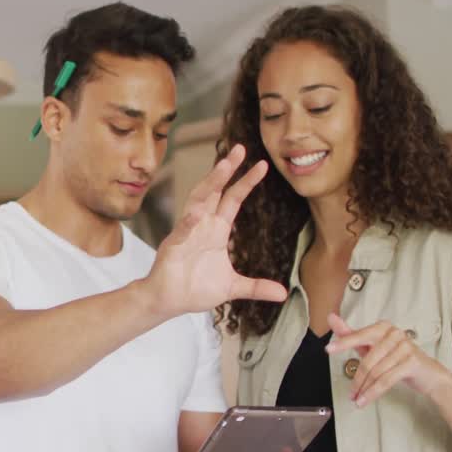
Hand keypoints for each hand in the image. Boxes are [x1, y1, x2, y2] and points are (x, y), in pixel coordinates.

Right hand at [145, 144, 287, 318]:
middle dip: (226, 170)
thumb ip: (256, 287)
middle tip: (240, 149)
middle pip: (215, 190)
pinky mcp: (173, 246)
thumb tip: (283, 293)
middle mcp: (202, 225)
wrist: (168, 302)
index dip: (246, 182)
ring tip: (223, 167)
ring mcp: (187, 233)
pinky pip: (182, 230)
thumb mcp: (232, 287)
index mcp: (216, 230)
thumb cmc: (195, 289)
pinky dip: (189, 222)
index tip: (263, 165)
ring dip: (210, 183)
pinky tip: (197, 213)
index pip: (233, 199)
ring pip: (198, 200)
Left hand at [325, 313, 451, 406]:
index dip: (344, 343)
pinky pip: (386, 380)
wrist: (429, 374)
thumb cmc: (396, 359)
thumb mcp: (372, 347)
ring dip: (364, 389)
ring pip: (376, 372)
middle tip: (349, 393)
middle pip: (368, 360)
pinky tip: (365, 400)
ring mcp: (405, 347)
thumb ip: (351, 335)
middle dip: (357, 380)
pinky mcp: (412, 362)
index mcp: (383, 327)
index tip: (328, 350)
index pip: (360, 335)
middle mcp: (395, 333)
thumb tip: (331, 318)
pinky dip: (373, 392)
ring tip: (357, 399)